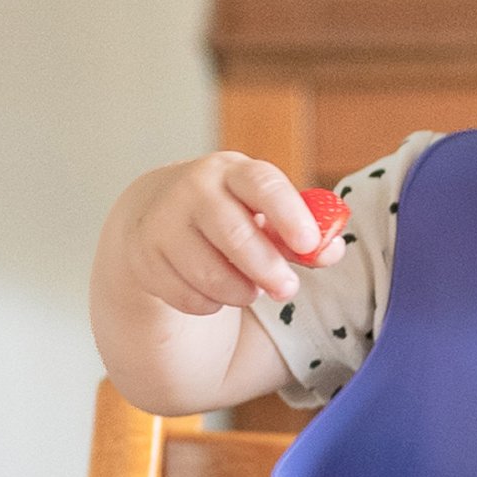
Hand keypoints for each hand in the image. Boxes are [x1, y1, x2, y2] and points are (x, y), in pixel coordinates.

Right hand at [118, 152, 346, 315]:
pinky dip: (210, 304)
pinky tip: (214, 291)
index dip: (288, 214)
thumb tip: (331, 251)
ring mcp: (163, 224)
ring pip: (209, 274)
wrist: (156, 215)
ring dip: (239, 292)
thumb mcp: (266, 212)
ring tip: (250, 289)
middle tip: (288, 289)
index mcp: (233, 172)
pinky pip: (187, 297)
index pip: (262, 185)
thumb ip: (304, 233)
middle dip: (267, 268)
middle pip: (234, 234)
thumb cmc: (230, 213)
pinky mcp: (144, 259)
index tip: (308, 244)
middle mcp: (193, 190)